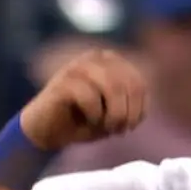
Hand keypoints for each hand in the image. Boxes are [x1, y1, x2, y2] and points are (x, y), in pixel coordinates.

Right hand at [19, 49, 147, 151]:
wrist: (47, 131)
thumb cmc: (83, 121)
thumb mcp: (114, 111)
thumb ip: (131, 102)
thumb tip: (144, 105)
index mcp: (110, 61)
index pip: (139, 82)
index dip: (140, 108)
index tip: (130, 126)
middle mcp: (94, 58)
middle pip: (128, 85)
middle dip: (128, 113)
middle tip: (119, 131)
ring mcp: (77, 67)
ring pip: (112, 88)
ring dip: (115, 114)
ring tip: (108, 129)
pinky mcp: (62, 83)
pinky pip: (90, 97)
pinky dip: (95, 115)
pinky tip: (89, 122)